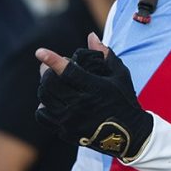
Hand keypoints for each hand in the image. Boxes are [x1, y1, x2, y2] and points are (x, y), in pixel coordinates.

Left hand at [36, 32, 152, 162]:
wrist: (130, 135)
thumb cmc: (124, 100)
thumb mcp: (119, 75)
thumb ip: (105, 54)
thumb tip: (90, 36)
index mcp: (94, 88)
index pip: (67, 72)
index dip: (52, 60)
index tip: (40, 52)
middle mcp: (80, 105)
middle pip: (50, 84)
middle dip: (46, 71)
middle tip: (48, 67)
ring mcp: (71, 120)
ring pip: (44, 98)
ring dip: (45, 87)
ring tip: (51, 83)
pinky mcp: (66, 132)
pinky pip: (43, 116)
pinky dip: (43, 106)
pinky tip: (51, 101)